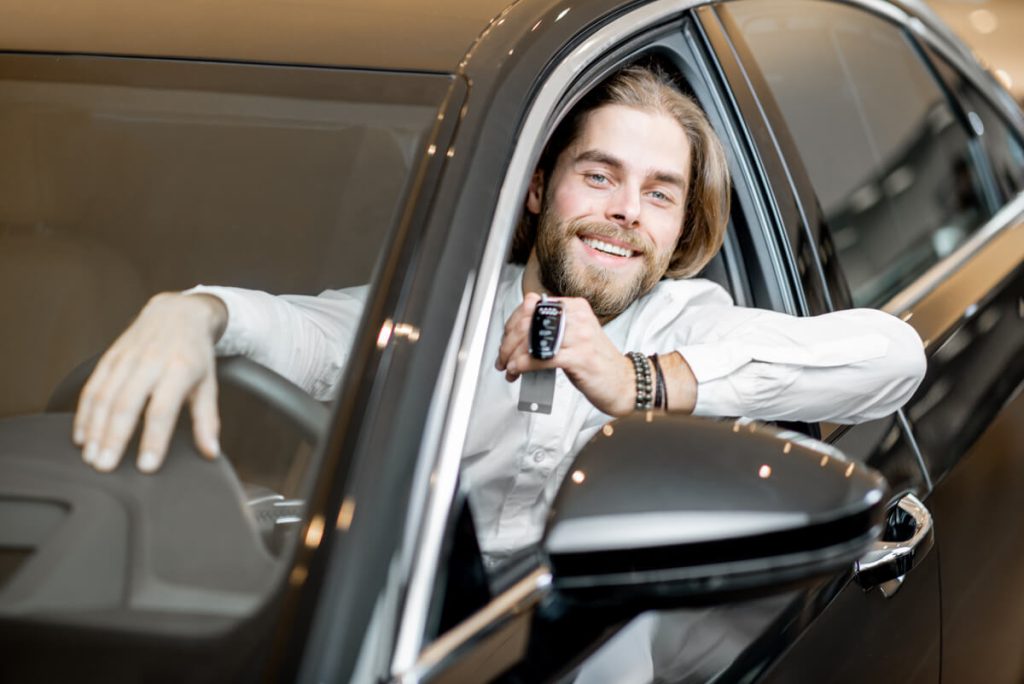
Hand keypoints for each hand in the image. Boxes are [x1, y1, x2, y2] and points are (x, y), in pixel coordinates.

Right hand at [73, 292, 227, 473]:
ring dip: (94, 429)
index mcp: (180, 369)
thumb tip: (211, 452)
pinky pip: (92, 387)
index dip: (154, 439)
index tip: (147, 466)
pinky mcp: (109, 357)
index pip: (163, 409)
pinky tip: (81, 436)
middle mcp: (151, 362)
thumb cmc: (195, 354)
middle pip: (127, 404)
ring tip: (91, 457)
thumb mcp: (208, 384)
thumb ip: (208, 420)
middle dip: (114, 438)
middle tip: (105, 467)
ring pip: (104, 396)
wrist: (178, 312)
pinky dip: (84, 413)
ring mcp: (127, 358)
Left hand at [495, 293, 635, 416]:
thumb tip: (517, 330)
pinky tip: (517, 370)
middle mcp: (577, 318)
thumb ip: (551, 328)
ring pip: (532, 339)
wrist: (624, 382)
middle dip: (508, 341)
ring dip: (512, 355)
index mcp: (575, 307)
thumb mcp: (574, 336)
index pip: (532, 306)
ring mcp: (580, 337)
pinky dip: (523, 364)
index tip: (505, 340)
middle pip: (529, 322)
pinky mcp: (580, 357)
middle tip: (502, 356)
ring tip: (508, 366)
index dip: (511, 324)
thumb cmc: (596, 362)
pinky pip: (542, 357)